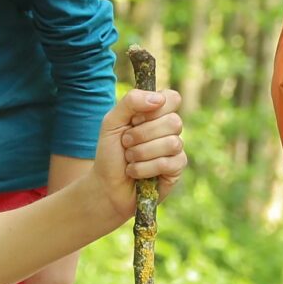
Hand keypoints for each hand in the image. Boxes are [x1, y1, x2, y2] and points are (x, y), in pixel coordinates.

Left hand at [91, 87, 185, 215]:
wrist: (106, 185)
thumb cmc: (110, 152)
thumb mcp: (112, 122)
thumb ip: (131, 102)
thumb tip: (159, 99)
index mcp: (156, 113)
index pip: (172, 98)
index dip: (155, 109)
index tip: (135, 119)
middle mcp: (169, 129)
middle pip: (173, 121)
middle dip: (142, 134)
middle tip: (126, 142)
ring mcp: (175, 149)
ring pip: (171, 143)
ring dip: (141, 153)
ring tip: (129, 158)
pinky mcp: (176, 169)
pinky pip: (167, 163)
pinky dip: (144, 168)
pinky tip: (135, 172)